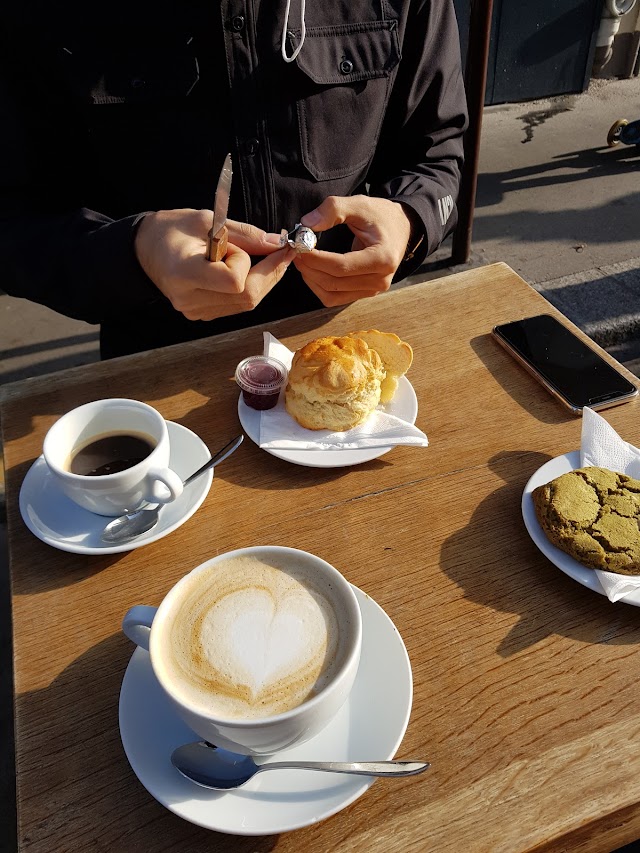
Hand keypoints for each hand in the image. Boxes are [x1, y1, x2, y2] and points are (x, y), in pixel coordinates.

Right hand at [135, 209, 293, 320]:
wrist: (143, 250)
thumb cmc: (171, 230)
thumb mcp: (206, 220)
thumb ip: (244, 234)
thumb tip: (277, 243)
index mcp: (184, 273)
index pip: (233, 281)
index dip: (246, 263)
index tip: (244, 244)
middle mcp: (189, 299)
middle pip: (247, 297)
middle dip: (270, 272)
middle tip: (282, 250)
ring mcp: (196, 311)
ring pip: (246, 303)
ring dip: (263, 279)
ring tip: (267, 256)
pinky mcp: (202, 314)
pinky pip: (237, 305)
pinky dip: (250, 286)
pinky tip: (250, 269)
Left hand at [293, 195, 412, 307]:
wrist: (400, 228)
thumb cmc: (381, 216)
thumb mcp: (360, 204)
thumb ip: (334, 209)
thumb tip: (307, 223)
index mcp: (383, 258)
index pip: (341, 266)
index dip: (316, 259)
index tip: (299, 246)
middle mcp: (380, 280)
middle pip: (334, 282)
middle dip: (309, 268)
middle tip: (295, 251)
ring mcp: (373, 290)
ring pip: (332, 294)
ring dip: (311, 279)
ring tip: (302, 260)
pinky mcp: (364, 293)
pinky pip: (335, 298)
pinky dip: (319, 287)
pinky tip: (312, 271)